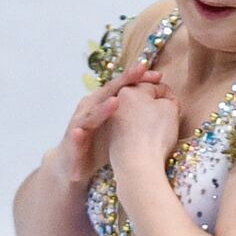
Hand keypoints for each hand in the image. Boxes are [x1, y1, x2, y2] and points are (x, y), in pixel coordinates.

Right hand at [47, 60, 162, 184]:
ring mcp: (79, 125)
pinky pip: (75, 139)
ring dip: (102, 109)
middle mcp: (89, 109)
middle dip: (123, 82)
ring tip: (115, 103)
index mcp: (102, 102)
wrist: (72, 164)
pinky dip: (77, 135)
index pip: (121, 86)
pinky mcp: (72, 144)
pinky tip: (80, 133)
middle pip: (107, 92)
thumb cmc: (99, 141)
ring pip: (91, 114)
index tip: (158, 74)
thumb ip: (135, 112)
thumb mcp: (119, 124)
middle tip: (139, 71)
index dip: (137, 78)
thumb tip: (163, 102)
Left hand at [107, 80, 181, 175]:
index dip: (169, 96)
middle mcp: (115, 103)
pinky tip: (148, 139)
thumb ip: (167, 98)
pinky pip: (130, 127)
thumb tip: (163, 101)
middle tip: (168, 117)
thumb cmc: (154, 134)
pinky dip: (140, 129)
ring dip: (147, 117)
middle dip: (156, 105)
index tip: (175, 108)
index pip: (154, 86)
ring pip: (135, 113)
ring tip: (158, 129)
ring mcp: (112, 120)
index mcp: (128, 90)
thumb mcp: (170, 108)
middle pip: (141, 99)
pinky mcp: (112, 137)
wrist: (137, 164)